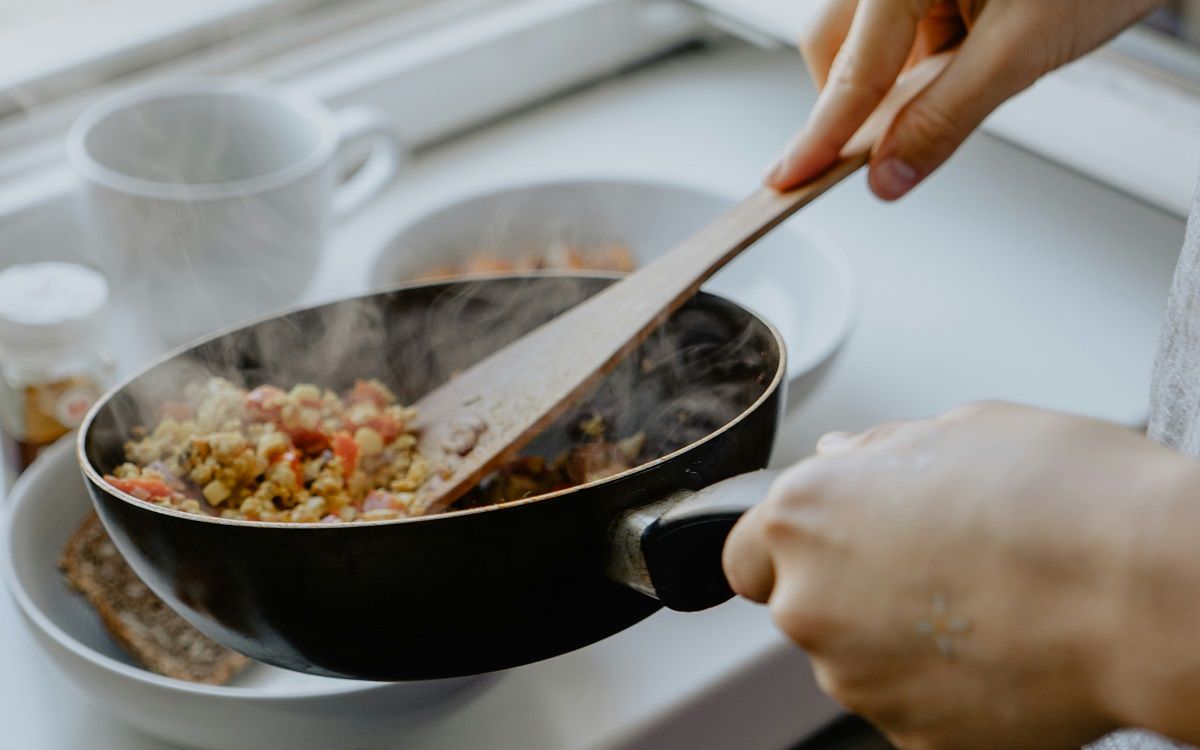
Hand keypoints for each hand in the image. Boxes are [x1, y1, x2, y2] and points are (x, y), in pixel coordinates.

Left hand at [723, 402, 1199, 748]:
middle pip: (802, 606)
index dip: (789, 547)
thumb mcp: (962, 429)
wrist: (1144, 592)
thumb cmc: (1063, 497)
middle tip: (933, 563)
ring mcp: (858, 679)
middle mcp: (811, 603)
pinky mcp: (912, 737)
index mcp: (805, 516)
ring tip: (983, 602)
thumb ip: (880, 451)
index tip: (831, 542)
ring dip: (896, 638)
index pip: (745, 552)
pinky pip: (910, 705)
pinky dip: (941, 686)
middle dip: (849, 588)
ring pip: (855, 659)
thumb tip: (845, 458)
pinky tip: (1002, 647)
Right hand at [766, 0, 1162, 199]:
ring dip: (900, 76)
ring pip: (869, 39)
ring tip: (975, 67)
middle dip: (860, 99)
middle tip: (890, 142)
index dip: (820, 134)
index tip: (787, 178)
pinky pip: (902, 26)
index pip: (852, 69)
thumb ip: (945, 117)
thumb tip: (888, 175)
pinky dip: (926, 56)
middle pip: (837, 43)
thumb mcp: (1023, 50)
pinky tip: (975, 49)